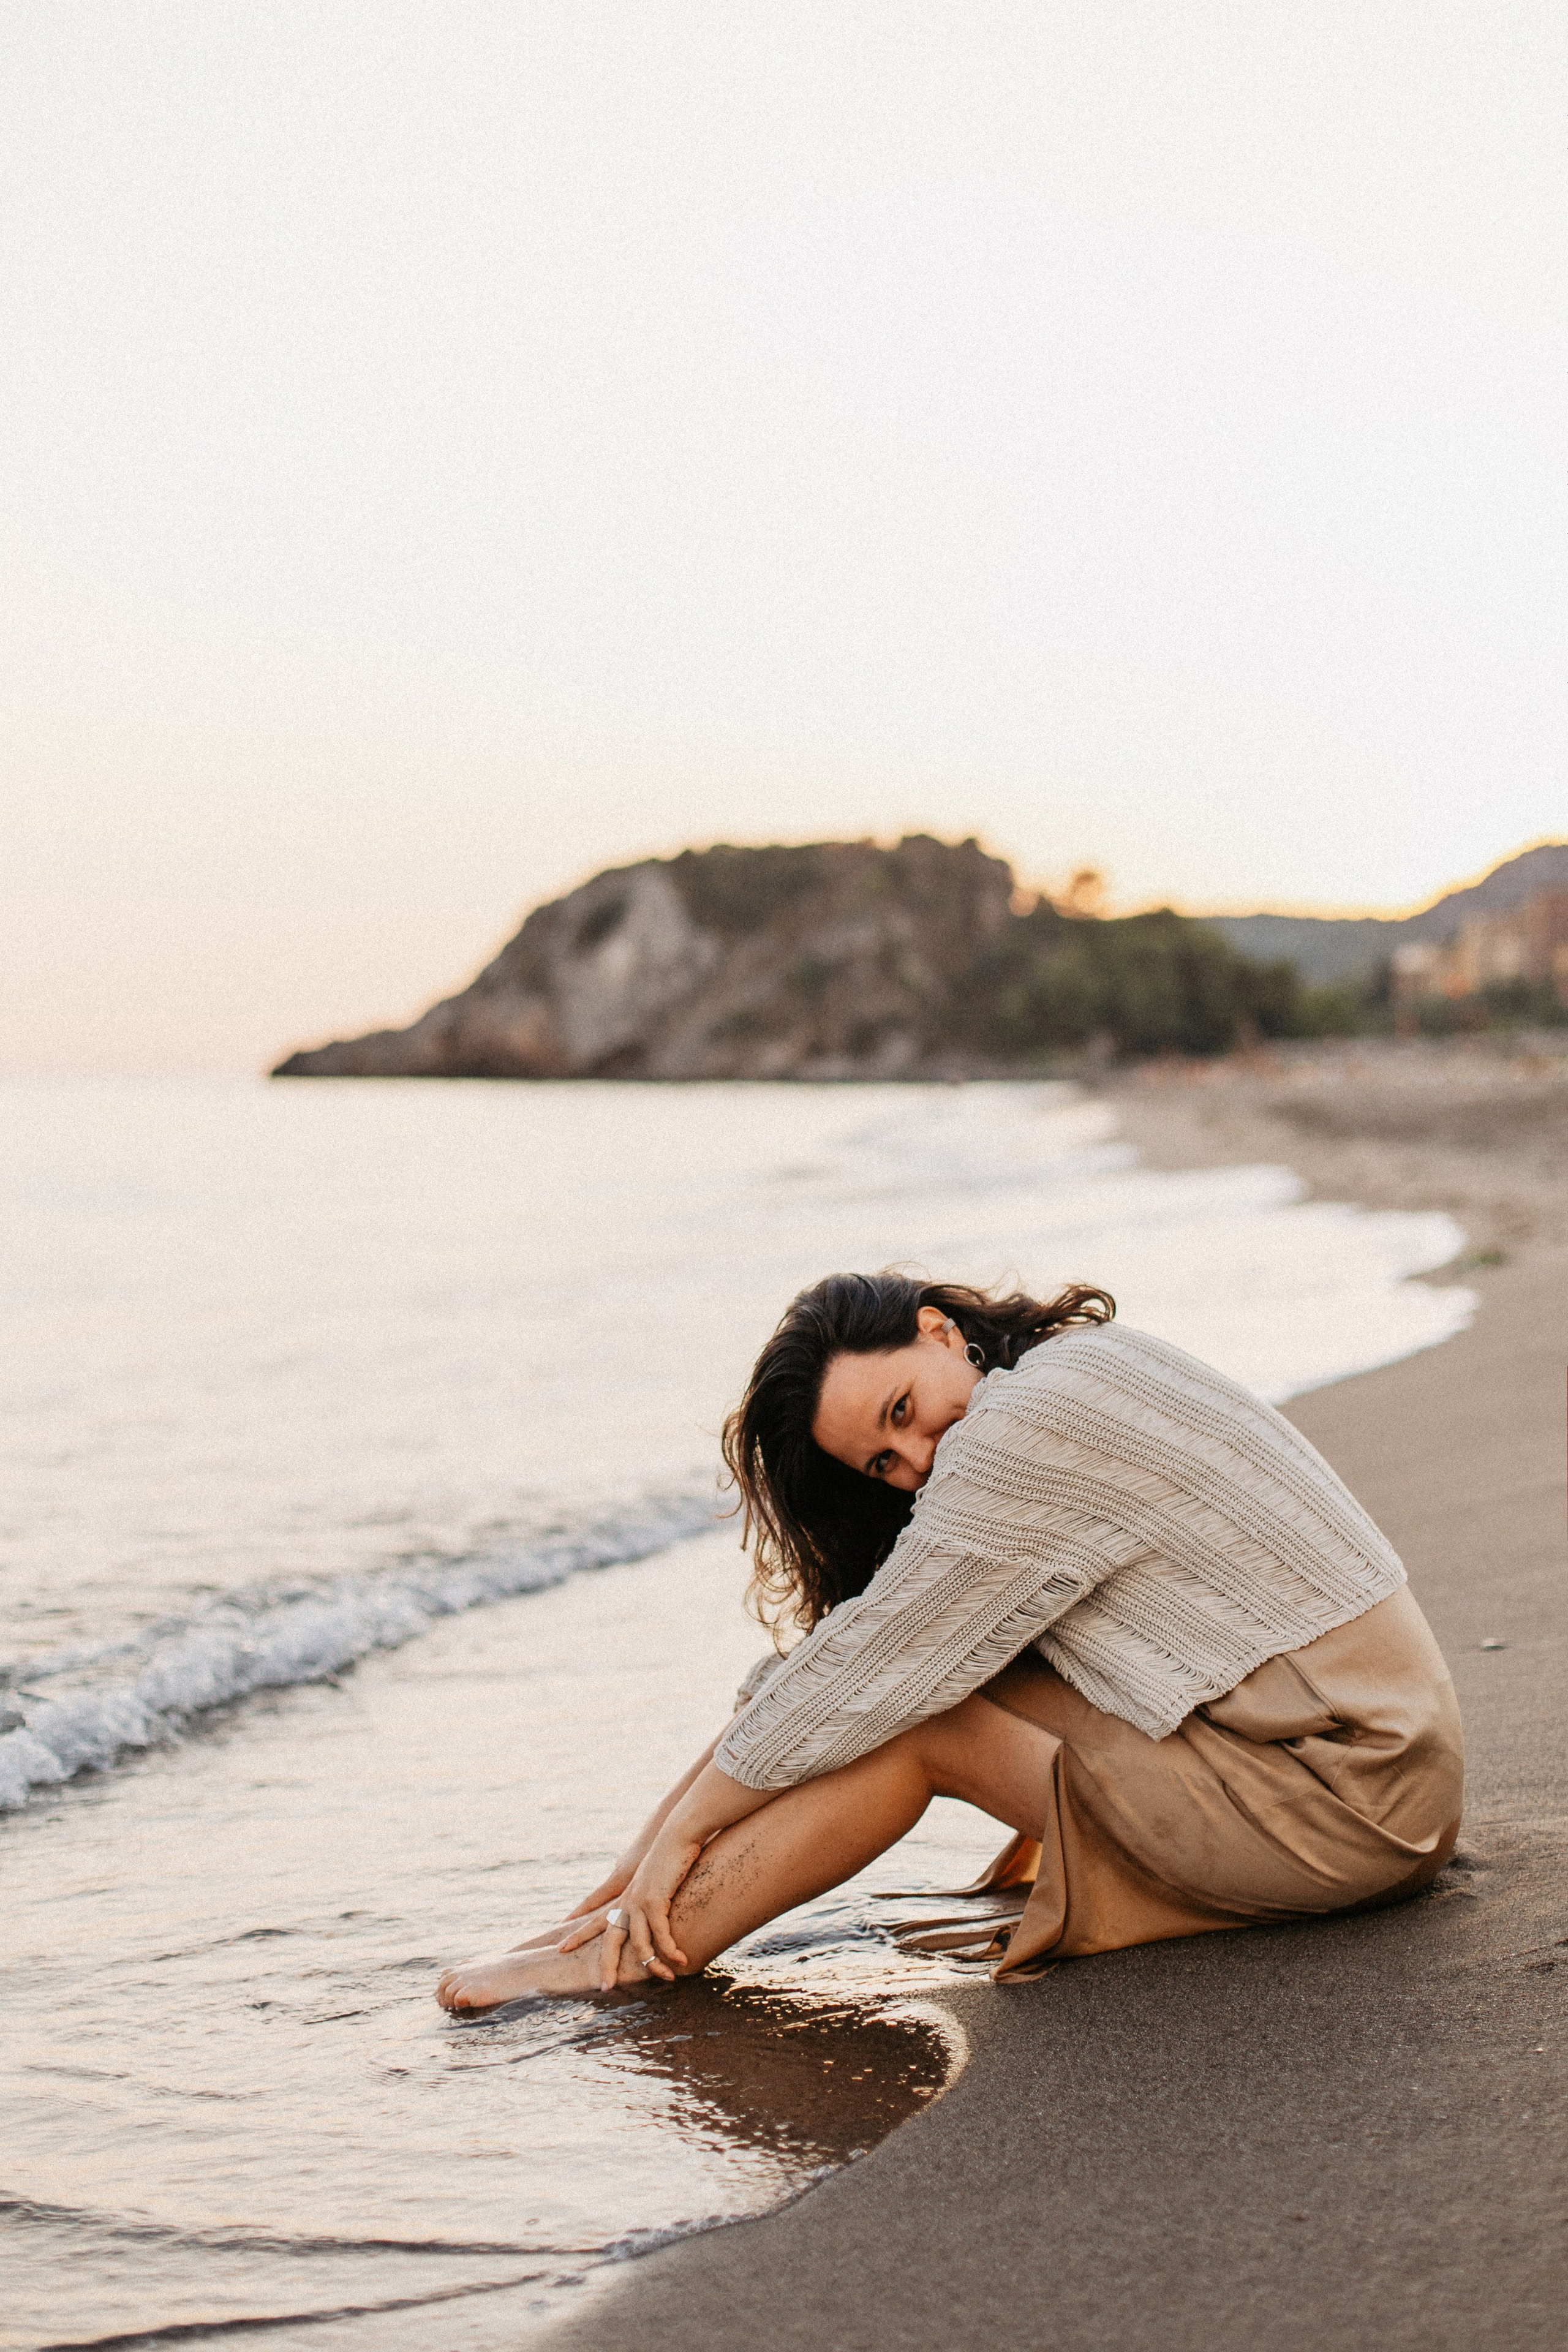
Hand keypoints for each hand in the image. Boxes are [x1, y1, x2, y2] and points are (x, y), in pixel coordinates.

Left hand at [557, 1824, 702, 1988]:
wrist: (676, 1835)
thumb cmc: (665, 1852)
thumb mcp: (647, 1872)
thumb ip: (638, 1884)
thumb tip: (631, 1881)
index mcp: (623, 1895)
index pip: (594, 1917)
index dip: (578, 1932)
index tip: (560, 1946)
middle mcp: (626, 1901)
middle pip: (609, 1938)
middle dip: (606, 1965)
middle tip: (604, 1988)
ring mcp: (639, 1901)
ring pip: (640, 1943)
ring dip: (654, 1964)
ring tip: (668, 1978)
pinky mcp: (656, 1901)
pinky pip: (661, 1934)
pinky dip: (670, 1949)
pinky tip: (680, 1960)